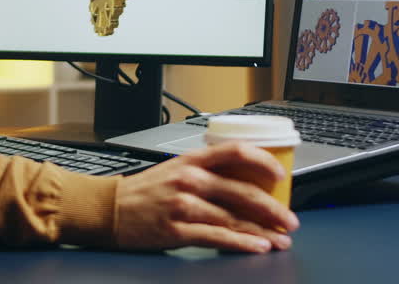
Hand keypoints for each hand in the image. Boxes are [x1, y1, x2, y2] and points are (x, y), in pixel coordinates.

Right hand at [114, 142, 297, 252]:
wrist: (107, 208)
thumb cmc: (142, 190)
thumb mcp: (174, 168)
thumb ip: (204, 172)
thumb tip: (242, 183)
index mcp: (191, 159)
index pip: (235, 152)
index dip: (263, 162)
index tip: (280, 174)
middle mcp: (190, 179)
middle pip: (243, 191)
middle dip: (273, 208)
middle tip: (290, 219)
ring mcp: (184, 205)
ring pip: (235, 218)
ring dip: (264, 231)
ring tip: (281, 239)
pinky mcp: (177, 231)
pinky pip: (218, 237)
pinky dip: (242, 244)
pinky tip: (258, 246)